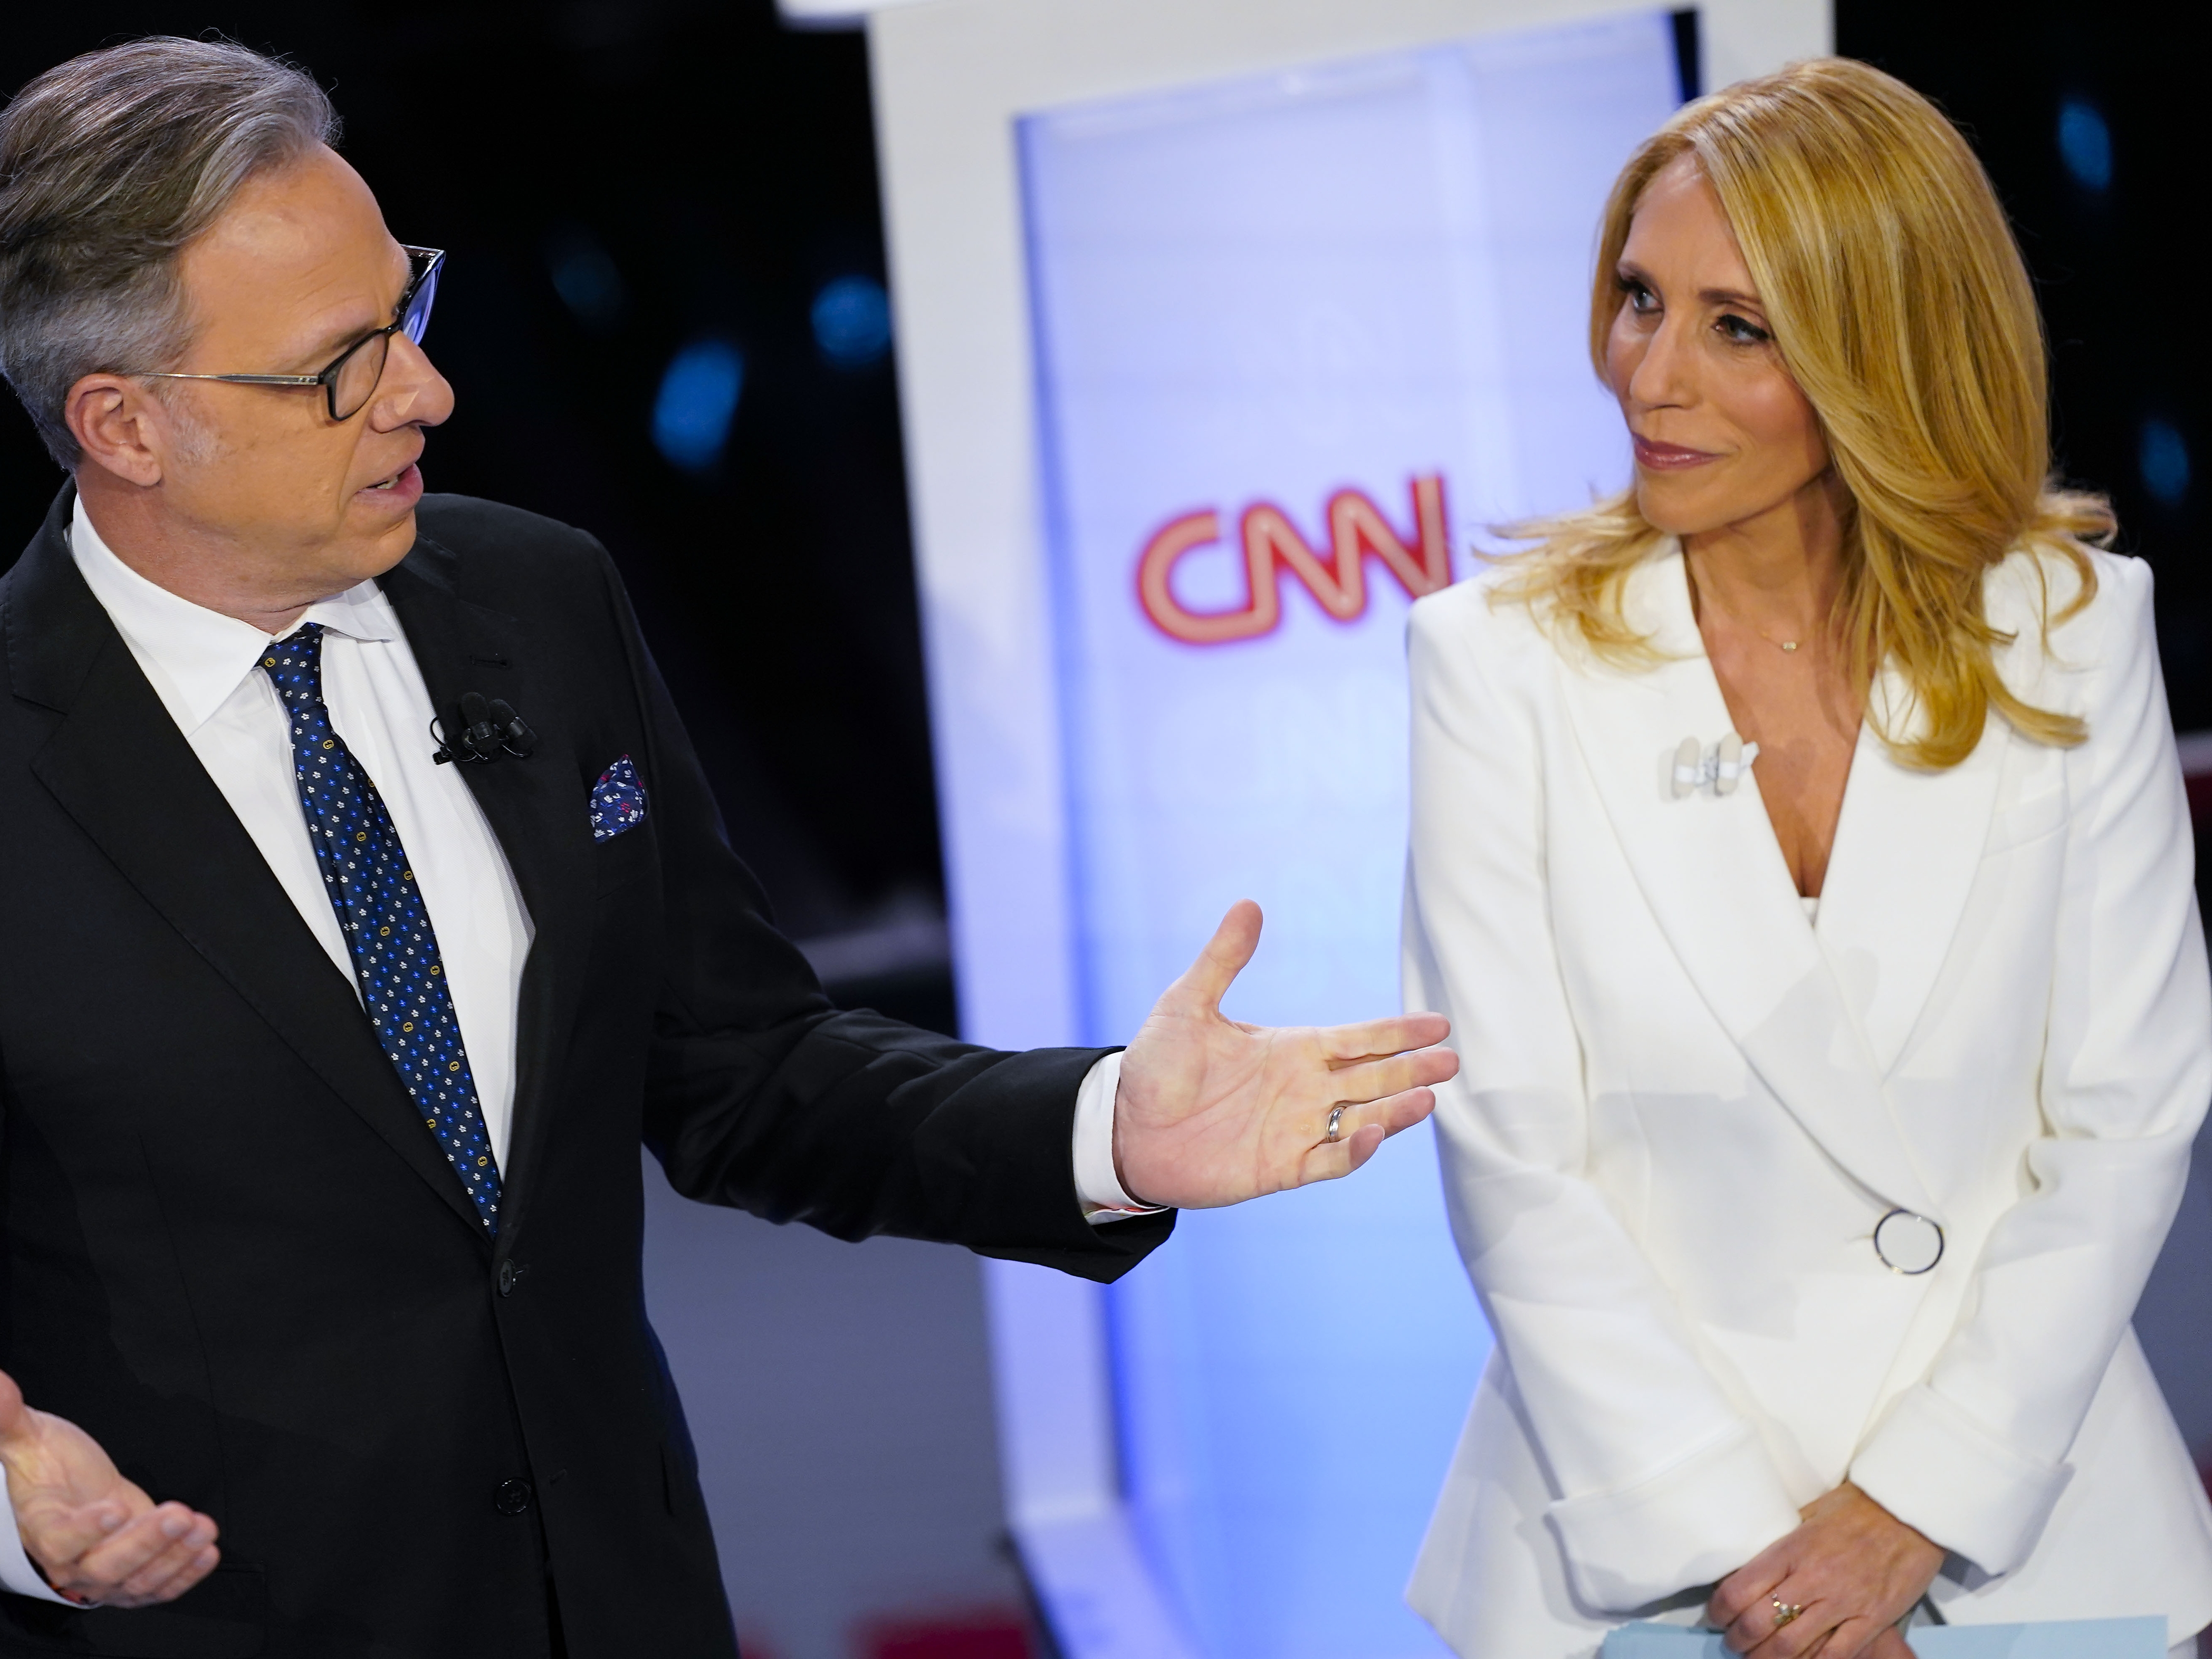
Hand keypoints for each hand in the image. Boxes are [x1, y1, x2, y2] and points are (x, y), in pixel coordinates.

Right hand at [0, 1368, 219, 1607]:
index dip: (85, 1531)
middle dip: (146, 1543)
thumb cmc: (49, 1466)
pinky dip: (184, 1575)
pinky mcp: (134, 1576)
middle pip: (106, 1567)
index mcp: (44, 1527)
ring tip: (202, 1528)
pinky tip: (207, 1552)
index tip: (115, 1508)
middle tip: (179, 1514)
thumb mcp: (30, 1438)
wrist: (72, 1492)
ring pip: (137, 1581)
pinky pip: (158, 1588)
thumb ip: (10, 1418)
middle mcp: (72, 1561)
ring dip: (174, 1557)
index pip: (59, 1541)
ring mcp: (104, 1575)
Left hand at [1112, 900, 1459, 1207]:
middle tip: (1451, 1061)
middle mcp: (1304, 1089)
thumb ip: (1223, 959)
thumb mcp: (1187, 1004)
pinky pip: (1330, 1159)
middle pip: (1373, 1077)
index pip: (1358, 1038)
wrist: (1123, 1126)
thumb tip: (1249, 904)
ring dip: (1396, 1110)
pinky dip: (1356, 1150)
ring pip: (1363, 1119)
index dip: (1397, 1032)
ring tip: (1429, 1097)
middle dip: (1412, 1068)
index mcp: (1292, 1049)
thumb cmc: (1156, 1065)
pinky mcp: (1281, 1167)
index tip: (1438, 1023)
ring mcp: (1296, 1129)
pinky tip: (1376, 1133)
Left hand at [1708, 1483, 1941, 1657]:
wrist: (1908, 1513)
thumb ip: (1782, 1540)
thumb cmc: (1857, 1508)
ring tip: (1759, 1658)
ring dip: (1767, 1658)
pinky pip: (1835, 1655)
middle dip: (1739, 1642)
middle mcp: (1812, 1579)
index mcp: (1790, 1550)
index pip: (1739, 1589)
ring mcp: (1842, 1603)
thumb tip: (1752, 1557)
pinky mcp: (1872, 1620)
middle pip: (1759, 1624)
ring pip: (1791, 1646)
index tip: (1716, 1617)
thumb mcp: (1807, 1514)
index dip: (1720, 1611)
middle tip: (1734, 1645)